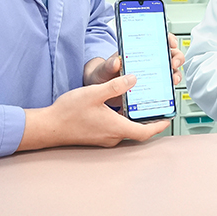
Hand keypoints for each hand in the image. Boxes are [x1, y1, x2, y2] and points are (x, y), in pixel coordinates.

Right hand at [18, 74, 170, 150]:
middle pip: (137, 130)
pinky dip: (122, 119)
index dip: (158, 125)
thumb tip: (133, 79)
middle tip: (156, 106)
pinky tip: (119, 106)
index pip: (144, 131)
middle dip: (148, 119)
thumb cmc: (68, 112)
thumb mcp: (93, 93)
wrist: (49, 126)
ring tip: (140, 102)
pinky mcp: (97, 136)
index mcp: (115, 127)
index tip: (167, 118)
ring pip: (126, 129)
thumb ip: (115, 86)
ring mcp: (104, 138)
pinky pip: (116, 128)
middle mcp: (112, 136)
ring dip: (134, 118)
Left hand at [82, 33, 184, 86]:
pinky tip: (167, 90)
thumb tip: (115, 62)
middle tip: (173, 63)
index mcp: (139, 50)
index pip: (159, 38)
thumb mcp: (104, 68)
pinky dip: (170, 87)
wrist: (102, 89)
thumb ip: (108, 65)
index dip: (168, 39)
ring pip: (172, 70)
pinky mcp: (152, 87)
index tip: (171, 43)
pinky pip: (166, 86)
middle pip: (170, 54)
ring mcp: (152, 73)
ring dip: (176, 73)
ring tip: (172, 79)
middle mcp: (149, 60)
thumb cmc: (104, 74)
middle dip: (176, 57)